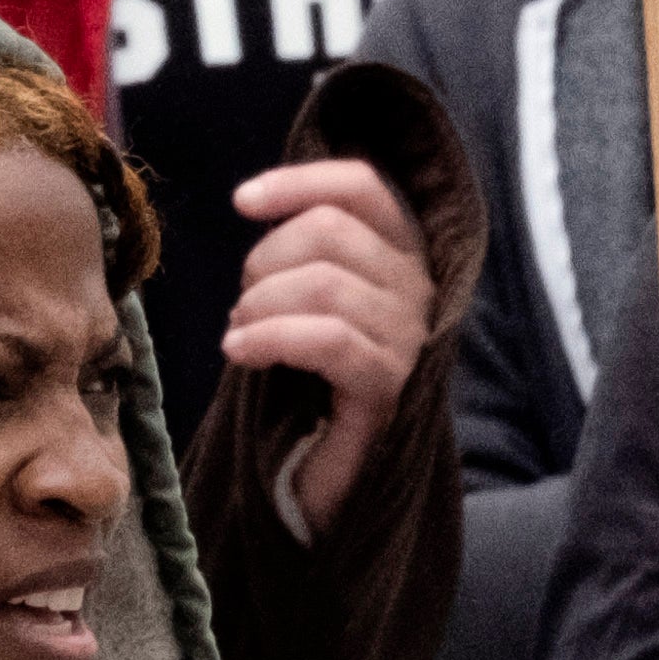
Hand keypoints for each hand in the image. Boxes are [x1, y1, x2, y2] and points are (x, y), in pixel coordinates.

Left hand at [225, 156, 436, 541]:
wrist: (332, 477)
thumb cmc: (312, 382)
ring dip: (259, 306)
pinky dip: (270, 338)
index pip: (361, 188)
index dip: (299, 182)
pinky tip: (241, 352)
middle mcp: (418, 288)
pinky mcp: (392, 387)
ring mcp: (411, 338)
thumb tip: (256, 201)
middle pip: (330, 230)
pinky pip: (328, 339)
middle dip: (265, 260)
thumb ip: (300, 253)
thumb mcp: (306, 301)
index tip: (242, 202)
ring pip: (324, 283)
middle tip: (242, 306)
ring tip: (240, 337)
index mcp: (401, 255)